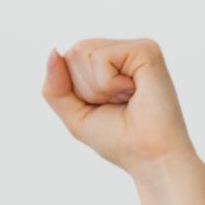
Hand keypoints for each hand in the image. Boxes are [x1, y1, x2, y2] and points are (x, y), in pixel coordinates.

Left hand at [41, 38, 196, 174]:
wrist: (150, 156)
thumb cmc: (118, 138)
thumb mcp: (74, 114)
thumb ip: (55, 87)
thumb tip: (54, 51)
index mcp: (106, 64)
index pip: (67, 59)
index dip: (75, 90)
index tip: (103, 106)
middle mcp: (121, 51)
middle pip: (73, 52)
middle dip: (85, 88)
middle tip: (116, 103)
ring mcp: (135, 48)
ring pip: (83, 51)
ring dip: (97, 87)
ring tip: (125, 98)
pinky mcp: (146, 50)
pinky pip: (103, 57)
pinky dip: (109, 83)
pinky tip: (133, 91)